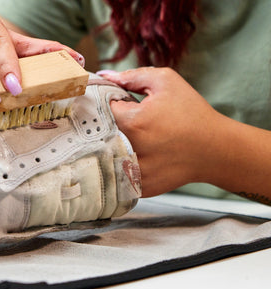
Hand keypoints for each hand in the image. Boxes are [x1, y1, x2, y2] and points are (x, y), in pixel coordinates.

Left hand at [101, 67, 222, 196]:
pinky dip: (124, 165)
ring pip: (107, 156)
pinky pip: (121, 174)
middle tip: (126, 123)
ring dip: (112, 147)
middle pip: (100, 135)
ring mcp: (133, 171)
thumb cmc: (192, 114)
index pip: (100, 109)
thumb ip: (132, 77)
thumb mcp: (165, 82)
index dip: (107, 105)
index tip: (118, 105)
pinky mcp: (139, 186)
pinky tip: (140, 156)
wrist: (216, 150)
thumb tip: (105, 75)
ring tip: (136, 140)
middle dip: (107, 126)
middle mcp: (128, 149)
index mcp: (131, 122)